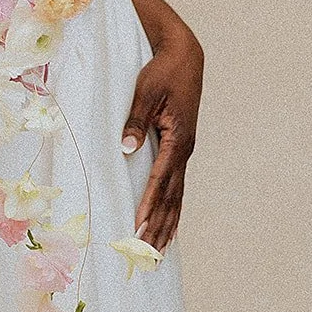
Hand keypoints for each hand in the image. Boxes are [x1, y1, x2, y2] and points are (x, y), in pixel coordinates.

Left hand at [121, 25, 203, 254]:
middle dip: (158, 226)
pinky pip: (177, 185)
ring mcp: (185, 151)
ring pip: (176, 195)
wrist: (184, 57)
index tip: (138, 226)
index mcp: (177, 139)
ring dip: (167, 223)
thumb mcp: (145, 92)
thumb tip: (126, 149)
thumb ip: (136, 121)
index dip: (148, 205)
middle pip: (171, 196)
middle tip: (146, 254)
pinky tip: (170, 223)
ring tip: (158, 251)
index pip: (159, 180)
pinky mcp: (181, 147)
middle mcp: (184, 150)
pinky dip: (173, 207)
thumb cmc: (162, 72)